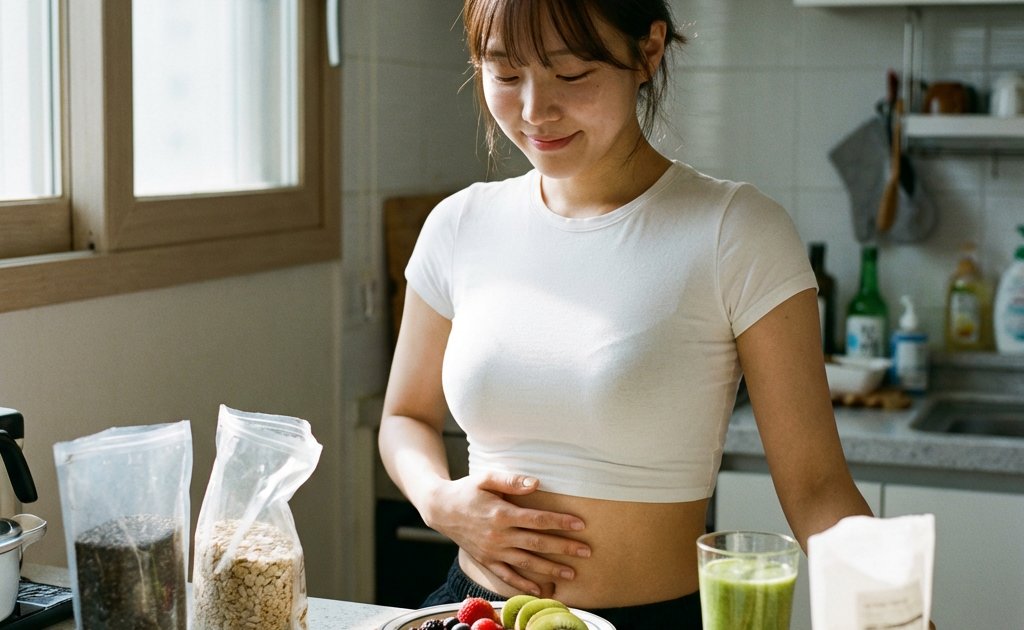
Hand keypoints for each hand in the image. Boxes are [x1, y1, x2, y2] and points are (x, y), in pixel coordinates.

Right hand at [422, 472, 589, 595]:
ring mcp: (493, 551)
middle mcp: (499, 535)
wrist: (440, 509)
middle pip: (537, 543)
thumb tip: (536, 483)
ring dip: (550, 569)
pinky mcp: (486, 560)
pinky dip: (524, 584)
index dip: (560, 522)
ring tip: (572, 574)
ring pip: (526, 562)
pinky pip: (507, 576)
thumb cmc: (467, 490)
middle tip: (586, 552)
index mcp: (502, 514)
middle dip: (563, 548)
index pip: (537, 519)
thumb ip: (511, 480)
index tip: (580, 524)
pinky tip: (541, 590)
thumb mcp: (486, 478)